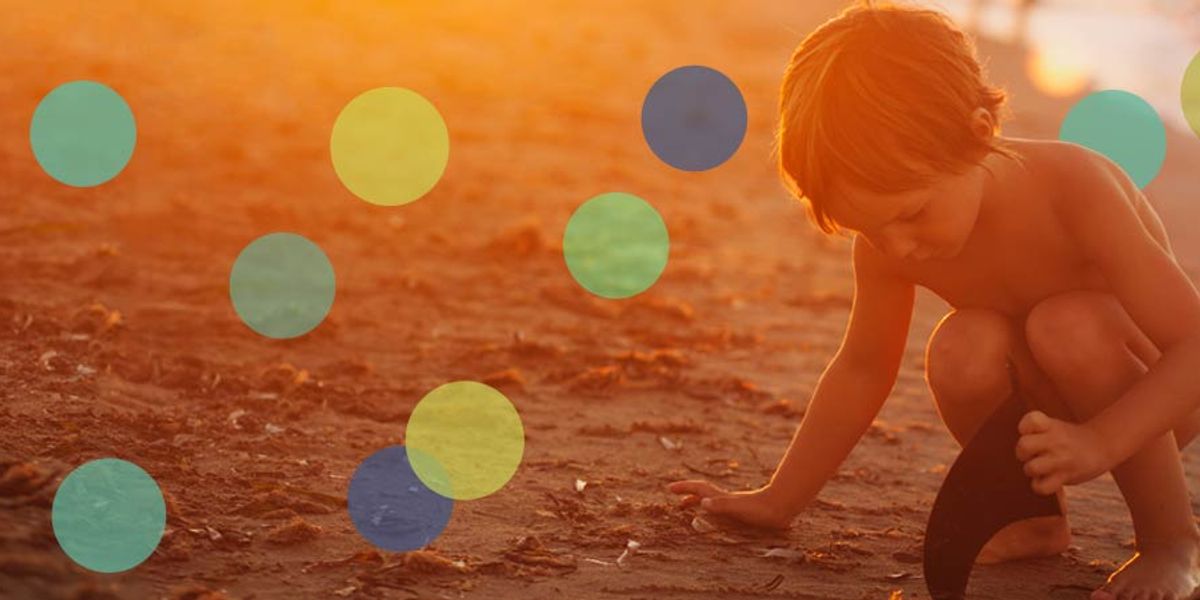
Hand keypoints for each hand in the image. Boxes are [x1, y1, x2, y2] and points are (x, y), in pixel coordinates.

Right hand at [666, 480, 794, 529]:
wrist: (782, 508)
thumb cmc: (761, 510)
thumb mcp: (738, 508)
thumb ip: (721, 504)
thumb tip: (703, 502)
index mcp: (721, 498)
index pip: (699, 489)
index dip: (684, 488)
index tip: (669, 488)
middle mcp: (725, 500)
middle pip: (702, 493)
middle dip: (688, 495)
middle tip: (676, 501)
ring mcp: (733, 505)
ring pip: (711, 500)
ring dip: (699, 502)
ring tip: (690, 508)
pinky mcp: (741, 512)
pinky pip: (720, 508)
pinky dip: (712, 509)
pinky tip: (715, 516)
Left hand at [1015, 410, 1111, 495]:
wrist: (1101, 447)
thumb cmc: (1067, 439)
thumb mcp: (1052, 426)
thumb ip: (1032, 434)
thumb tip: (1021, 454)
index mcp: (1051, 425)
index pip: (1031, 420)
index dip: (1024, 427)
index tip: (1031, 432)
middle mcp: (1056, 440)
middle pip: (1023, 445)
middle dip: (1021, 453)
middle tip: (1032, 454)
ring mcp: (1062, 459)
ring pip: (1031, 468)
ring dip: (1030, 470)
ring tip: (1040, 467)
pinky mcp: (1066, 476)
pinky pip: (1041, 487)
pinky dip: (1039, 485)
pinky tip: (1046, 479)